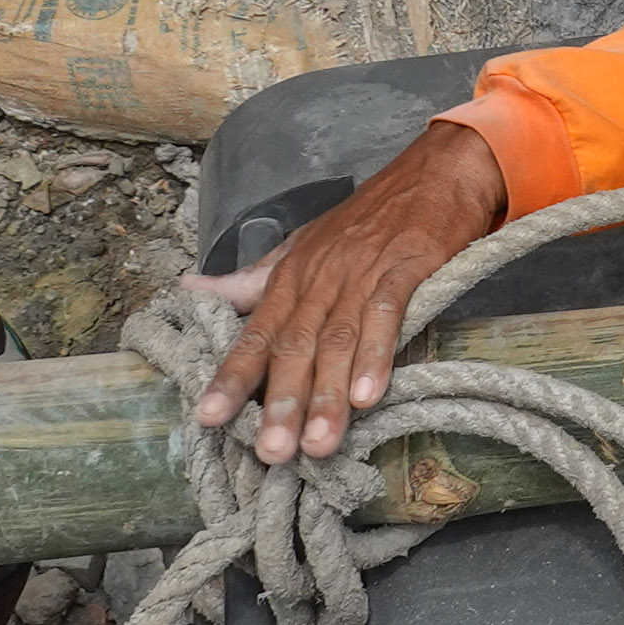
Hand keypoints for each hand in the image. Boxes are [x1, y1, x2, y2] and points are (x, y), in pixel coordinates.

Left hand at [190, 119, 509, 462]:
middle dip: (281, 402)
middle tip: (271, 452)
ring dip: (326, 395)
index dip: (231, 376)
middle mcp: (319, 277)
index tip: (207, 417)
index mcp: (290, 276)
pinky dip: (376, 355)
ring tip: (318, 445)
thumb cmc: (367, 219)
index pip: (254, 332)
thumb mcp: (302, 246)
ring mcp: (362, 272)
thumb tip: (189, 289)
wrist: (434, 172)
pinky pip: (386, 315)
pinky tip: (368, 396)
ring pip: (337, 339)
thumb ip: (251, 280)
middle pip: (294, 345)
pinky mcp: (407, 268)